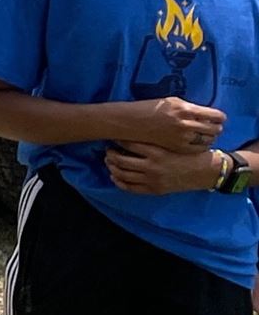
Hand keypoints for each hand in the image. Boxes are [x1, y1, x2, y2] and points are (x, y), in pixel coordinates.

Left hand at [106, 141, 224, 195]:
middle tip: (108, 149)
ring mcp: (153, 179)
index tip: (113, 134)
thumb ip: (157, 134)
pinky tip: (115, 175)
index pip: (128, 143)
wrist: (206, 171)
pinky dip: (119, 181)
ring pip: (122, 174)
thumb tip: (138, 124)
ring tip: (109, 160)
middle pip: (120, 159)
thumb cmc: (190, 152)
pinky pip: (130, 187)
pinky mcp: (155, 190)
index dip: (117, 138)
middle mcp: (153, 166)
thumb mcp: (175, 141)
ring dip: (112, 166)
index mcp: (157, 151)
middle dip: (110, 153)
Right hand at [126, 96, 227, 152]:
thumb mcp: (172, 102)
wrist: (132, 122)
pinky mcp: (178, 147)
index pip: (216, 116)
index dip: (220, 117)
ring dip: (209, 137)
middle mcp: (186, 124)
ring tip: (203, 134)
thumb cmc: (151, 108)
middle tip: (212, 126)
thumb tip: (207, 113)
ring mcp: (182, 137)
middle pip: (215, 129)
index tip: (218, 117)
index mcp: (186, 109)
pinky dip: (201, 145)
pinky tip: (196, 141)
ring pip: (209, 140)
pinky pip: (199, 148)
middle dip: (216, 127)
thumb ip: (191, 107)